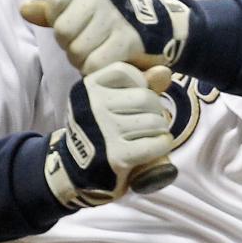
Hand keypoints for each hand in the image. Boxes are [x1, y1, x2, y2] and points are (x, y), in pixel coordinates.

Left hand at [22, 0, 191, 75]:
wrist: (166, 26)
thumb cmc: (117, 16)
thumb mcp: (85, 6)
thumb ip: (54, 10)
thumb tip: (24, 10)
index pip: (54, 8)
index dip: (65, 24)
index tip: (84, 24)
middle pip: (63, 34)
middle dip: (75, 46)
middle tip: (95, 43)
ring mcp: (115, 17)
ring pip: (77, 53)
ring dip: (87, 61)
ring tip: (104, 53)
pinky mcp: (127, 40)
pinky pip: (95, 65)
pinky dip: (100, 71)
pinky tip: (112, 62)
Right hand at [45, 63, 174, 207]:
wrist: (77, 170)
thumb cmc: (100, 130)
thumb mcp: (110, 101)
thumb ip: (139, 84)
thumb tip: (164, 71)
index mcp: (88, 89)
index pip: (126, 72)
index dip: (139, 84)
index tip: (135, 100)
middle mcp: (93, 107)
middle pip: (145, 97)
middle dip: (155, 109)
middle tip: (149, 121)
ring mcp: (104, 131)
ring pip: (154, 120)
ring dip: (160, 128)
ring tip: (152, 134)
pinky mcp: (117, 156)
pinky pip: (155, 143)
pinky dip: (163, 144)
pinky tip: (158, 146)